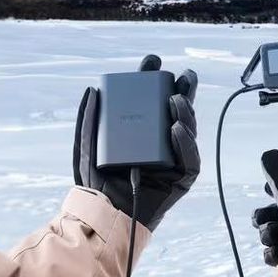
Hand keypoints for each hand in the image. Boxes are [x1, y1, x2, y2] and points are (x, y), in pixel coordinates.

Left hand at [73, 61, 199, 230]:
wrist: (104, 214)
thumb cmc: (96, 183)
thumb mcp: (88, 147)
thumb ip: (90, 120)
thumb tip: (93, 89)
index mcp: (142, 134)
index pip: (154, 104)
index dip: (154, 83)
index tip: (151, 62)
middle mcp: (161, 144)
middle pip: (178, 113)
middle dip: (183, 91)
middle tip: (184, 75)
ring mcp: (173, 160)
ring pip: (187, 132)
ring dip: (185, 114)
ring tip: (176, 99)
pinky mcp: (180, 179)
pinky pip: (189, 158)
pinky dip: (185, 143)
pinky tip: (176, 128)